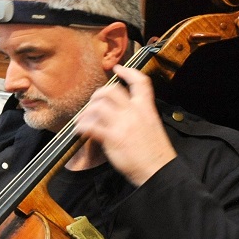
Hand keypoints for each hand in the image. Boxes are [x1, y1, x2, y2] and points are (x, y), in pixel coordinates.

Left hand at [74, 64, 175, 185]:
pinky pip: (91, 126)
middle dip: (98, 95)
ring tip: (83, 121)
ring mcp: (123, 124)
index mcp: (147, 108)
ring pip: (98, 106)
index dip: (128, 72)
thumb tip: (120, 113)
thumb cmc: (155, 153)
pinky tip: (80, 131)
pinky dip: (82, 127)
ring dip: (86, 112)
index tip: (117, 69)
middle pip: (111, 91)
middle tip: (93, 104)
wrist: (158, 170)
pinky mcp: (113, 138)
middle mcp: (135, 112)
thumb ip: (138, 116)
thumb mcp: (152, 126)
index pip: (141, 82)